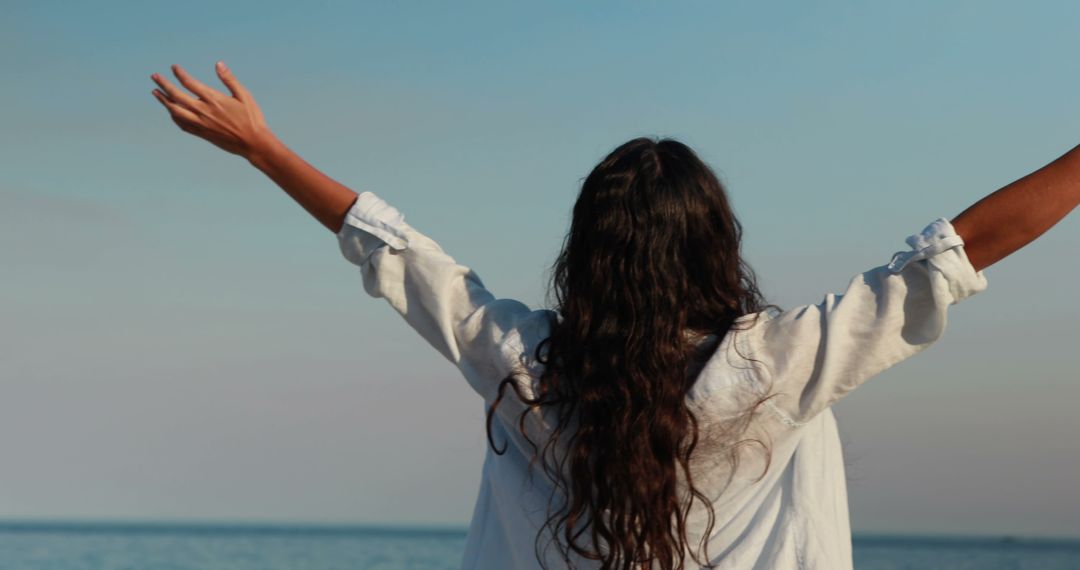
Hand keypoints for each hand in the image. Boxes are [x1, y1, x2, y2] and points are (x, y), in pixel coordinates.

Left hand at [151, 61, 274, 158]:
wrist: (253, 144)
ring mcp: (201, 124)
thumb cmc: (252, 118)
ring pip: (175, 111)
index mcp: (214, 100)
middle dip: (163, 85)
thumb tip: (218, 64)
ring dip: (164, 101)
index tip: (174, 68)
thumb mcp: (244, 96)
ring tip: (156, 93)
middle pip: (177, 96)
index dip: (179, 74)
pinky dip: (174, 116)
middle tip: (154, 76)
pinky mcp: (202, 133)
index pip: (190, 83)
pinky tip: (171, 111)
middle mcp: (203, 112)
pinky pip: (182, 124)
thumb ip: (229, 79)